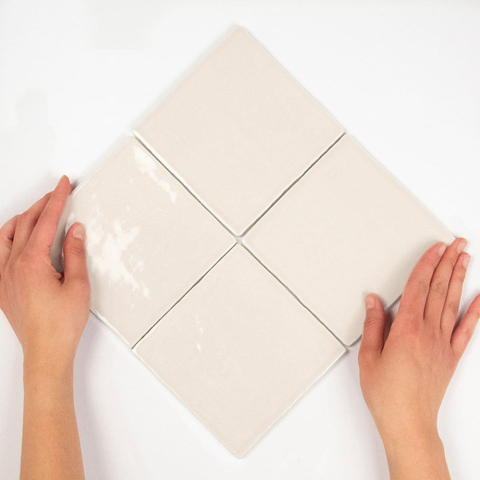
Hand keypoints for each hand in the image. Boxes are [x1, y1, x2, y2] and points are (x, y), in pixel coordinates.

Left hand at [0, 176, 89, 375]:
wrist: (46, 352)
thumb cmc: (61, 324)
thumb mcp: (78, 285)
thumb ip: (75, 253)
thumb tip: (74, 230)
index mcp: (31, 263)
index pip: (46, 221)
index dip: (57, 199)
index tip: (63, 185)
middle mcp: (12, 267)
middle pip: (25, 224)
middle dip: (42, 205)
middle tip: (56, 194)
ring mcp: (3, 278)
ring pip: (5, 235)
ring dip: (22, 219)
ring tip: (36, 212)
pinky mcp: (2, 288)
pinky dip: (7, 238)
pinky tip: (15, 240)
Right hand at [359, 239, 479, 478]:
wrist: (409, 423)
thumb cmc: (386, 394)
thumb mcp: (368, 357)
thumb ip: (374, 325)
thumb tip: (374, 301)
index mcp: (406, 330)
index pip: (418, 288)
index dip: (426, 265)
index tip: (434, 248)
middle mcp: (427, 333)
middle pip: (439, 290)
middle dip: (448, 263)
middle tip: (456, 244)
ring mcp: (442, 344)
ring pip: (452, 303)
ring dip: (459, 279)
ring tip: (465, 259)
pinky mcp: (451, 357)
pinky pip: (465, 330)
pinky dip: (475, 312)